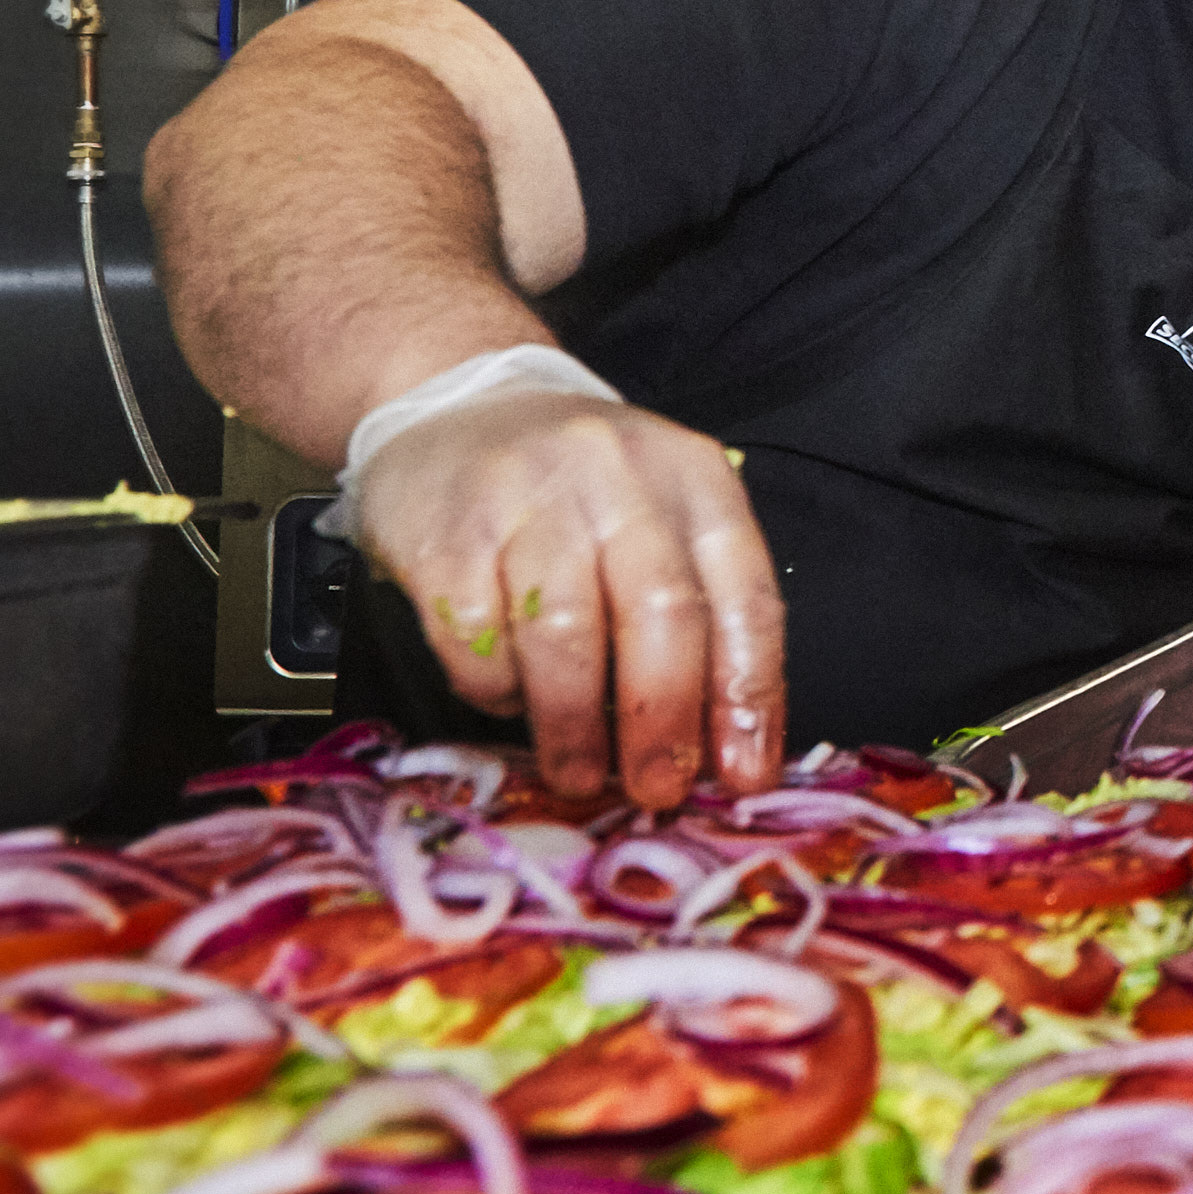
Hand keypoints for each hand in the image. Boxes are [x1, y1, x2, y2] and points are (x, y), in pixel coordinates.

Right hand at [351, 392, 786, 805]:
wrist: (452, 405)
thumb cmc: (575, 487)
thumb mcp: (660, 515)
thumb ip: (698, 610)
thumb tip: (720, 744)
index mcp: (693, 479)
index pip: (743, 597)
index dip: (749, 695)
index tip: (743, 773)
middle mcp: (617, 477)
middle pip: (659, 614)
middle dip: (663, 718)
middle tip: (657, 788)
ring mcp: (526, 497)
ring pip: (565, 634)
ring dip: (575, 724)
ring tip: (578, 773)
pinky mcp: (443, 531)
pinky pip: (476, 637)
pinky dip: (495, 687)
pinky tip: (507, 694)